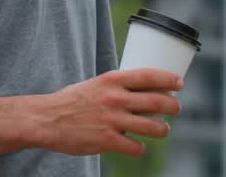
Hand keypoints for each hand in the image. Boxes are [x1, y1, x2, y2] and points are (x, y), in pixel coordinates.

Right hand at [31, 68, 182, 157]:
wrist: (46, 119)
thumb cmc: (71, 101)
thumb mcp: (95, 84)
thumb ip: (117, 87)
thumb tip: (140, 91)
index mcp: (112, 80)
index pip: (150, 76)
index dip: (169, 80)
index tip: (179, 83)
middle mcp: (116, 98)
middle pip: (158, 102)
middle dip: (173, 107)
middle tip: (176, 109)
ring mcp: (113, 120)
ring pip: (153, 127)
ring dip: (162, 130)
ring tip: (163, 130)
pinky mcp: (107, 141)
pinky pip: (135, 147)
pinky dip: (140, 149)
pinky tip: (138, 147)